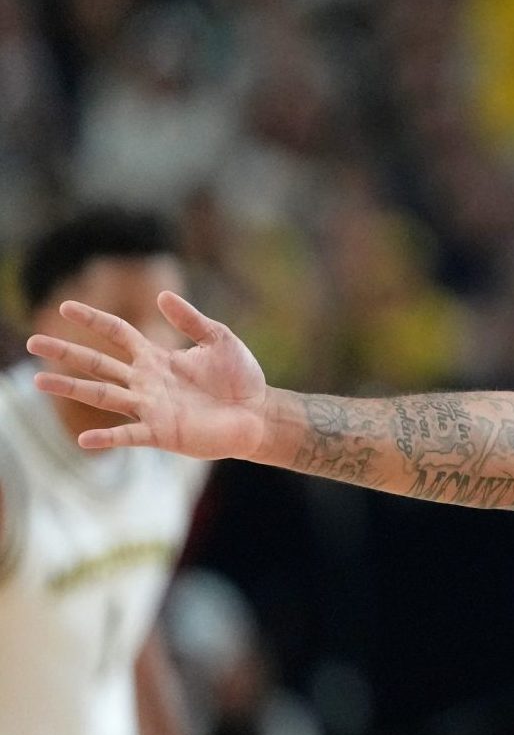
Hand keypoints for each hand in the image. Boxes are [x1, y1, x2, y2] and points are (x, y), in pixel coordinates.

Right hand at [26, 293, 270, 459]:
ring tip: (39, 381)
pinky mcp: (162, 433)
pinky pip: (129, 434)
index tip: (65, 307)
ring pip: (102, 395)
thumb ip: (191, 319)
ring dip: (71, 388)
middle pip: (98, 363)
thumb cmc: (241, 378)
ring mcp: (151, 408)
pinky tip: (84, 439)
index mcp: (157, 358)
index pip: (117, 334)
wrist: (260, 415)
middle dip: (66, 353)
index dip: (93, 320)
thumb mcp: (219, 339)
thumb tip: (162, 294)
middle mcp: (146, 382)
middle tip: (32, 342)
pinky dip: (107, 436)